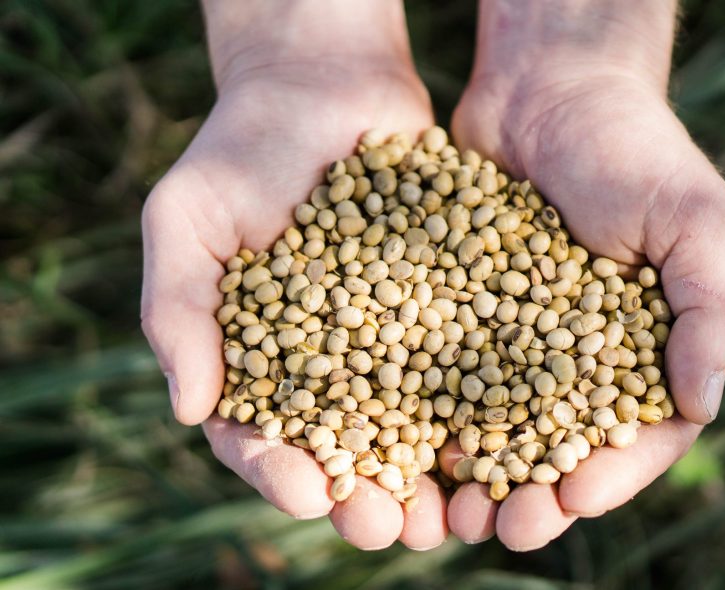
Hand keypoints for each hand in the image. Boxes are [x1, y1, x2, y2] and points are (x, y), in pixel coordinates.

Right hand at [141, 1, 447, 549]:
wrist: (324, 88)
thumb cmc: (239, 153)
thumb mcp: (185, 222)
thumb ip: (178, 312)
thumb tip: (188, 410)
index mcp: (262, 363)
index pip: (263, 437)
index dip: (282, 473)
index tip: (309, 494)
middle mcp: (334, 365)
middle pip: (349, 449)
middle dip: (367, 496)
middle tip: (390, 529)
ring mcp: (397, 340)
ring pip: (417, 424)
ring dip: (435, 474)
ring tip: (455, 513)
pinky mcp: (451, 307)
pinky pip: (471, 359)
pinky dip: (489, 401)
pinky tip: (510, 434)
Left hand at [442, 1, 724, 549]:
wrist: (548, 89)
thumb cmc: (634, 147)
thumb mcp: (694, 220)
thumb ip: (712, 310)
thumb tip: (702, 406)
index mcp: (645, 347)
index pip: (638, 434)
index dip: (611, 476)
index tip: (575, 501)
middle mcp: (579, 355)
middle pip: (561, 445)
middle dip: (535, 492)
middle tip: (503, 528)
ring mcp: (516, 337)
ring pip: (497, 424)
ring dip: (477, 473)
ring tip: (451, 511)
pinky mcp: (461, 312)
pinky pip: (444, 373)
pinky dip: (430, 414)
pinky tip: (405, 444)